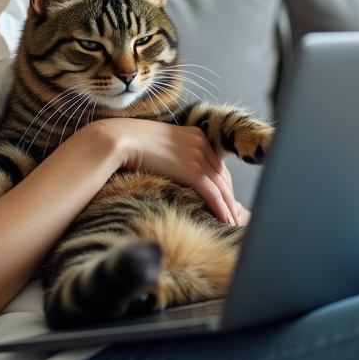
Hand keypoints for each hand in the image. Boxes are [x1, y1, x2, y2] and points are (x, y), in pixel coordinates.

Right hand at [81, 119, 243, 225]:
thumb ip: (175, 155)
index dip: (225, 185)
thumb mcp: (161, 145)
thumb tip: (177, 171)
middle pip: (223, 176)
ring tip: (234, 223)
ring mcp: (198, 155)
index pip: (217, 165)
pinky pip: (212, 193)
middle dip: (231, 198)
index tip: (229, 201)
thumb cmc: (133, 143)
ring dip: (230, 207)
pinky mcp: (192, 169)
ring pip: (221, 186)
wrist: (121, 140)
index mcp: (196, 135)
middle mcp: (201, 143)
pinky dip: (221, 208)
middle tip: (237, 216)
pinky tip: (226, 220)